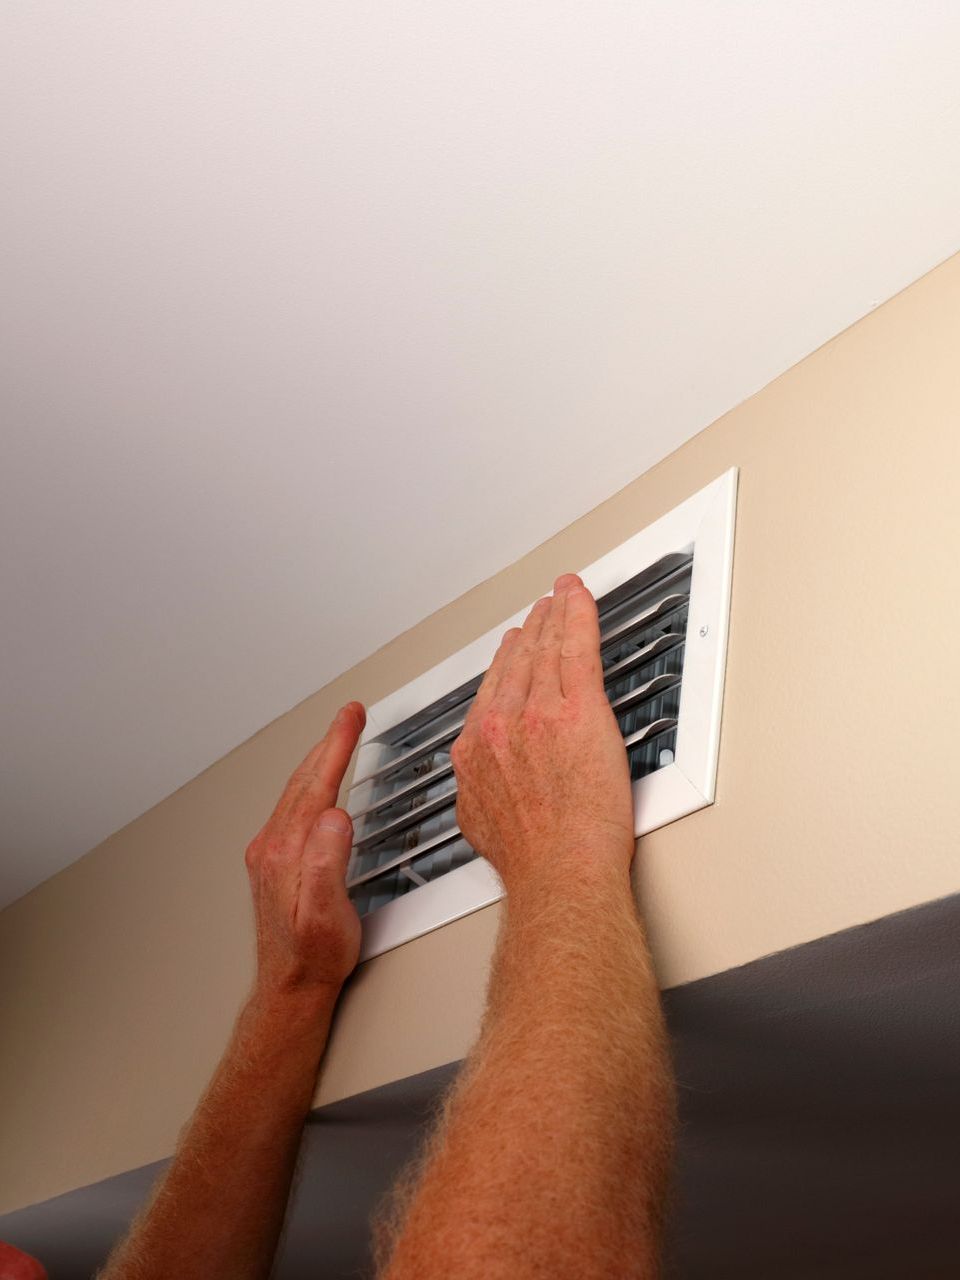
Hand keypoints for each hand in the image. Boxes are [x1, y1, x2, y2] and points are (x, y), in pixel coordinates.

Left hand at [244, 702, 365, 1000]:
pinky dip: (309, 783)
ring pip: (296, 791)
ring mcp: (269, 852)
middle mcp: (273, 846)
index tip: (352, 717)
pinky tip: (317, 784)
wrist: (291, 986)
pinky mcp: (272, 861)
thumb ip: (328, 862)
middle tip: (350, 714)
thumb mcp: (329, 913)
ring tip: (337, 738)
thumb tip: (334, 816)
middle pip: (304, 780)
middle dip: (329, 741)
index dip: (337, 746)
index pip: (317, 783)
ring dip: (318, 760)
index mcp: (289, 850)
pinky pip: (292, 807)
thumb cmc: (315, 956)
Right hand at [450, 574, 634, 898]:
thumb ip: (481, 791)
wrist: (559, 872)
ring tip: (560, 598)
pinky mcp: (578, 709)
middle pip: (516, 663)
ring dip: (553, 615)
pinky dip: (577, 614)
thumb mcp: (482, 824)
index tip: (513, 649)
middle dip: (530, 632)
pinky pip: (577, 647)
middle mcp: (501, 724)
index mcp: (476, 750)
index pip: (492, 691)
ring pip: (546, 649)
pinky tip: (578, 597)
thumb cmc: (533, 862)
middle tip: (540, 612)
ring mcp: (539, 712)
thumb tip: (486, 789)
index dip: (505, 663)